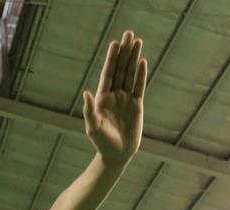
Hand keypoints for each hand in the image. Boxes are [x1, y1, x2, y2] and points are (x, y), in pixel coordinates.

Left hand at [82, 30, 146, 165]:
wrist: (116, 155)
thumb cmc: (101, 143)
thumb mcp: (92, 127)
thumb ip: (89, 111)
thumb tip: (86, 93)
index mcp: (102, 98)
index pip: (108, 73)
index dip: (112, 58)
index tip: (115, 43)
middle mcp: (114, 95)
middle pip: (120, 69)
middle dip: (124, 52)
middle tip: (129, 34)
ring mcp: (126, 99)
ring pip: (130, 74)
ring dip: (134, 58)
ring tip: (137, 42)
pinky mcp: (137, 106)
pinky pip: (139, 86)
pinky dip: (141, 74)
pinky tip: (142, 61)